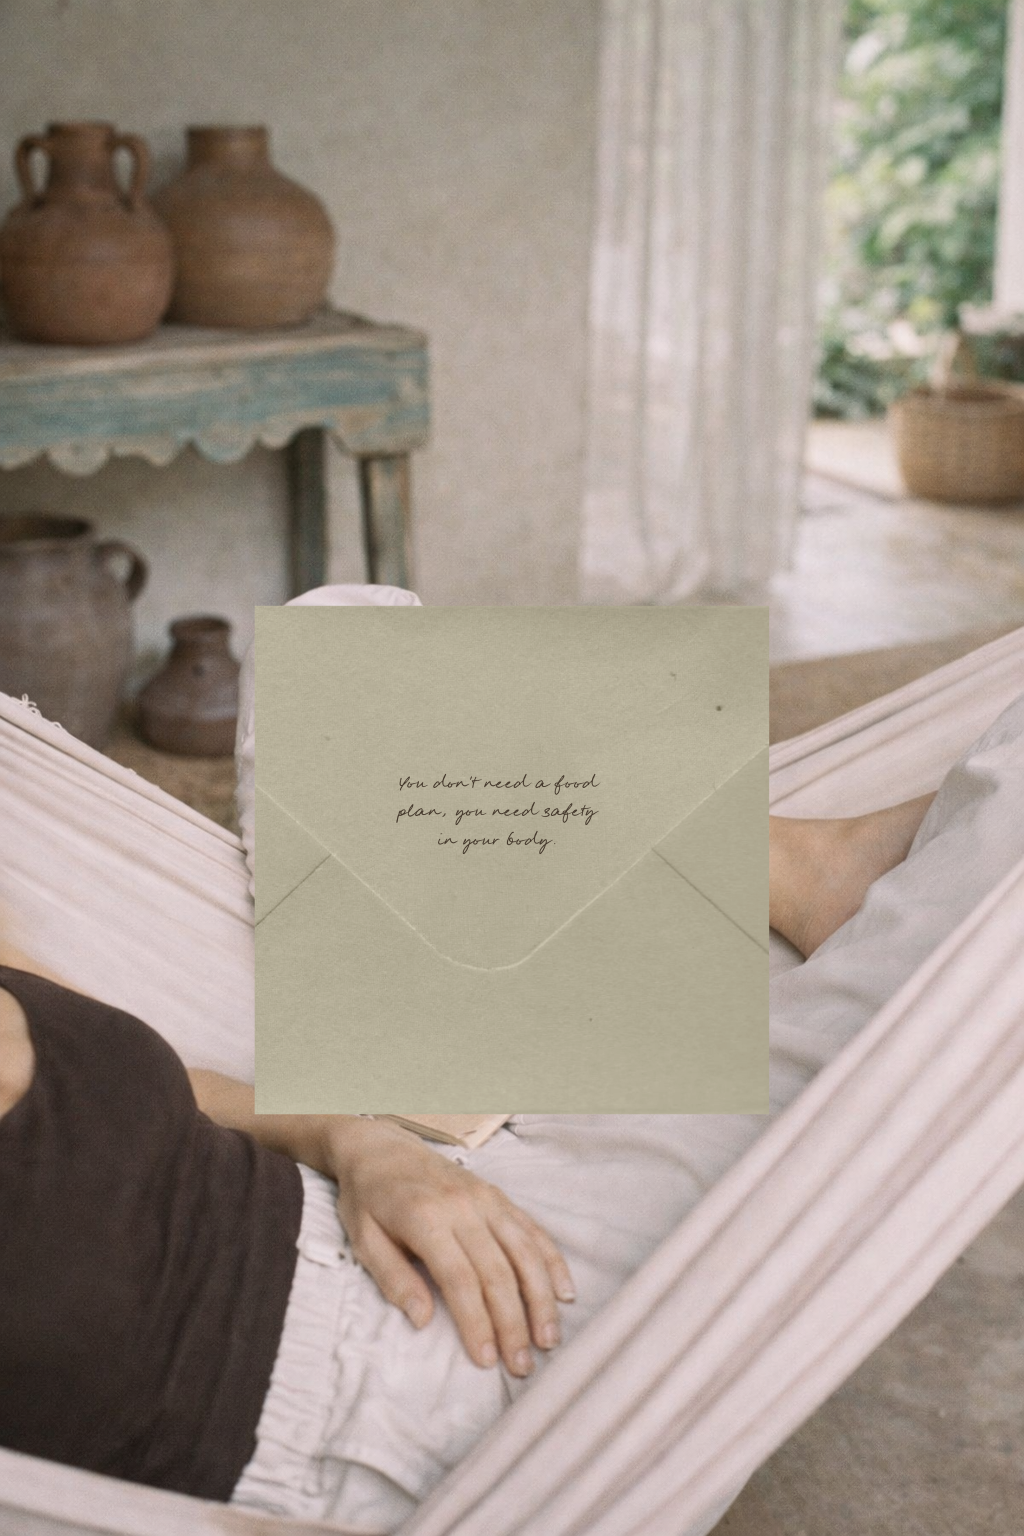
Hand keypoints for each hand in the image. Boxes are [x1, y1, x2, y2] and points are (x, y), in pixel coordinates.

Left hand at [321, 1116, 574, 1376]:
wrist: (380, 1147)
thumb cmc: (367, 1199)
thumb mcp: (363, 1239)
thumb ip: (393, 1279)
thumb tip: (422, 1321)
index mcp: (425, 1219)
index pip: (459, 1280)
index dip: (477, 1322)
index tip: (487, 1360)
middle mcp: (462, 1207)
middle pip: (497, 1272)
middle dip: (513, 1323)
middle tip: (523, 1365)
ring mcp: (485, 1198)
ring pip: (523, 1252)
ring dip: (541, 1298)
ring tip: (549, 1338)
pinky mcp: (498, 1195)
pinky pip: (532, 1229)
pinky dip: (551, 1261)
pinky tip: (564, 1291)